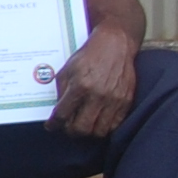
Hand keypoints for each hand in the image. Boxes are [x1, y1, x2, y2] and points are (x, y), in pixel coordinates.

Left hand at [50, 24, 139, 139]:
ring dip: (88, 132)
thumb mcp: (67, 70)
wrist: (115, 45)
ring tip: (83, 125)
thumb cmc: (89, 56)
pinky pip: (115, 125)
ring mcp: (114, 99)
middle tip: (67, 127)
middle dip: (71, 132)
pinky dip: (104, 127)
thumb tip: (56, 112)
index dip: (54, 124)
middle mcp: (98, 95)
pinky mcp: (126, 101)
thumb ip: (61, 91)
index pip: (63, 115)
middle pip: (81, 128)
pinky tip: (97, 121)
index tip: (51, 126)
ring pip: (99, 131)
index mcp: (80, 86)